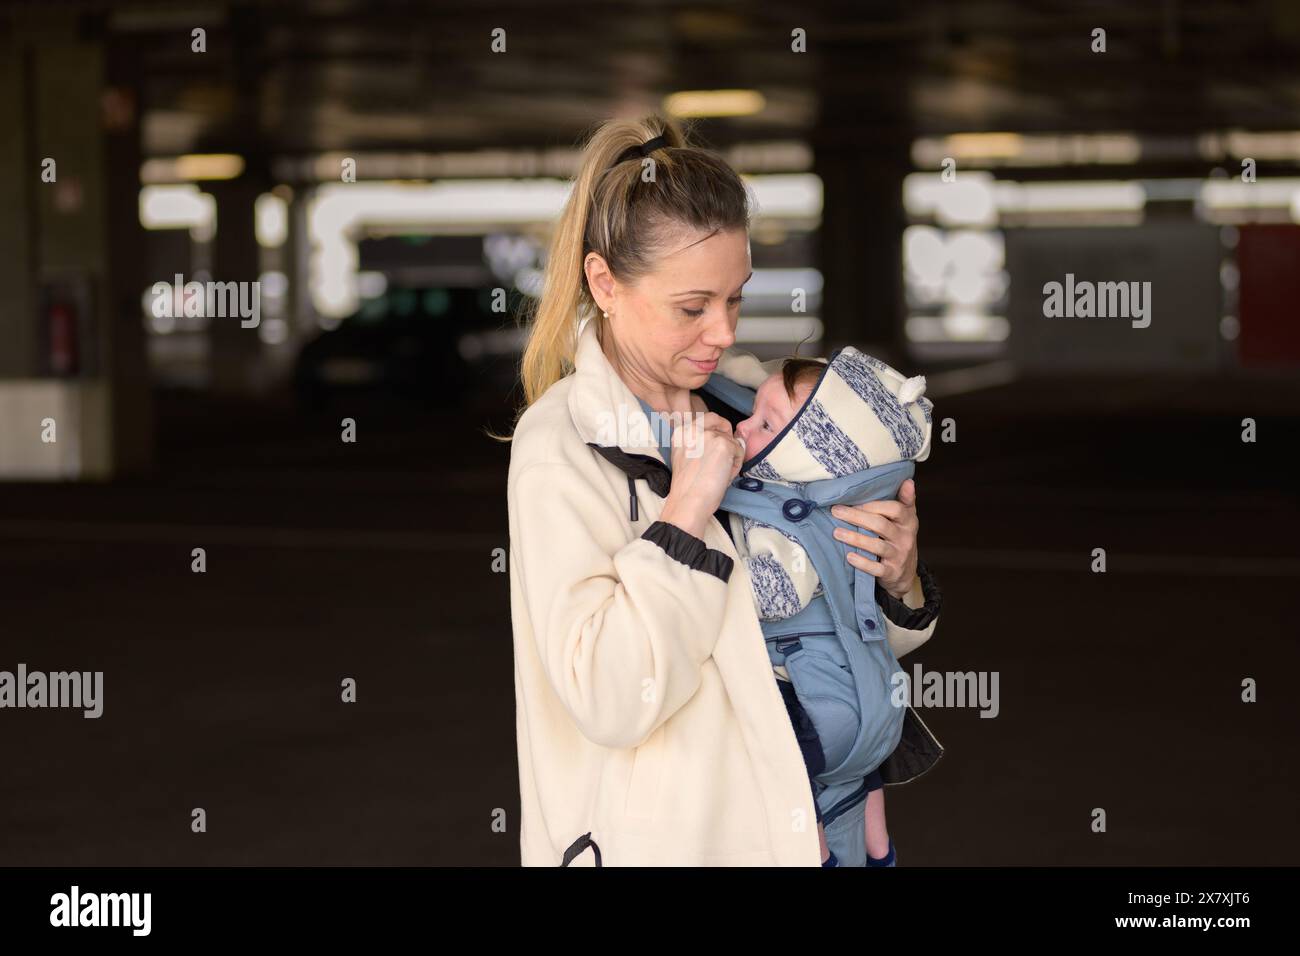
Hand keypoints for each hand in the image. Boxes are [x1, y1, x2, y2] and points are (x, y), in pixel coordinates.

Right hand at [659, 410, 743, 539]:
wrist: (688, 501)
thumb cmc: (687, 487)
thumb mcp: (686, 457)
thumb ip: (700, 444)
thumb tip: (727, 440)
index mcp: (681, 432)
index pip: (708, 418)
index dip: (718, 427)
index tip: (722, 437)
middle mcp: (693, 429)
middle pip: (722, 426)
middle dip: (727, 440)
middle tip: (727, 456)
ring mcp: (709, 435)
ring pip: (732, 441)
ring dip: (731, 457)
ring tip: (719, 475)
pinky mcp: (723, 444)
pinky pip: (740, 451)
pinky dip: (736, 465)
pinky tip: (724, 476)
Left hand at [830, 478, 919, 600]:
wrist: (906, 572)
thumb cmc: (900, 537)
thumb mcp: (906, 518)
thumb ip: (905, 500)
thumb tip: (907, 480)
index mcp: (908, 521)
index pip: (895, 509)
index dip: (874, 505)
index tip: (854, 501)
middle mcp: (905, 538)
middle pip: (881, 525)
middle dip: (857, 517)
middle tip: (836, 511)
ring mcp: (899, 556)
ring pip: (877, 546)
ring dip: (855, 538)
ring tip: (836, 532)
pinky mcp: (891, 573)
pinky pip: (876, 568)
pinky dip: (862, 563)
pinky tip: (849, 556)